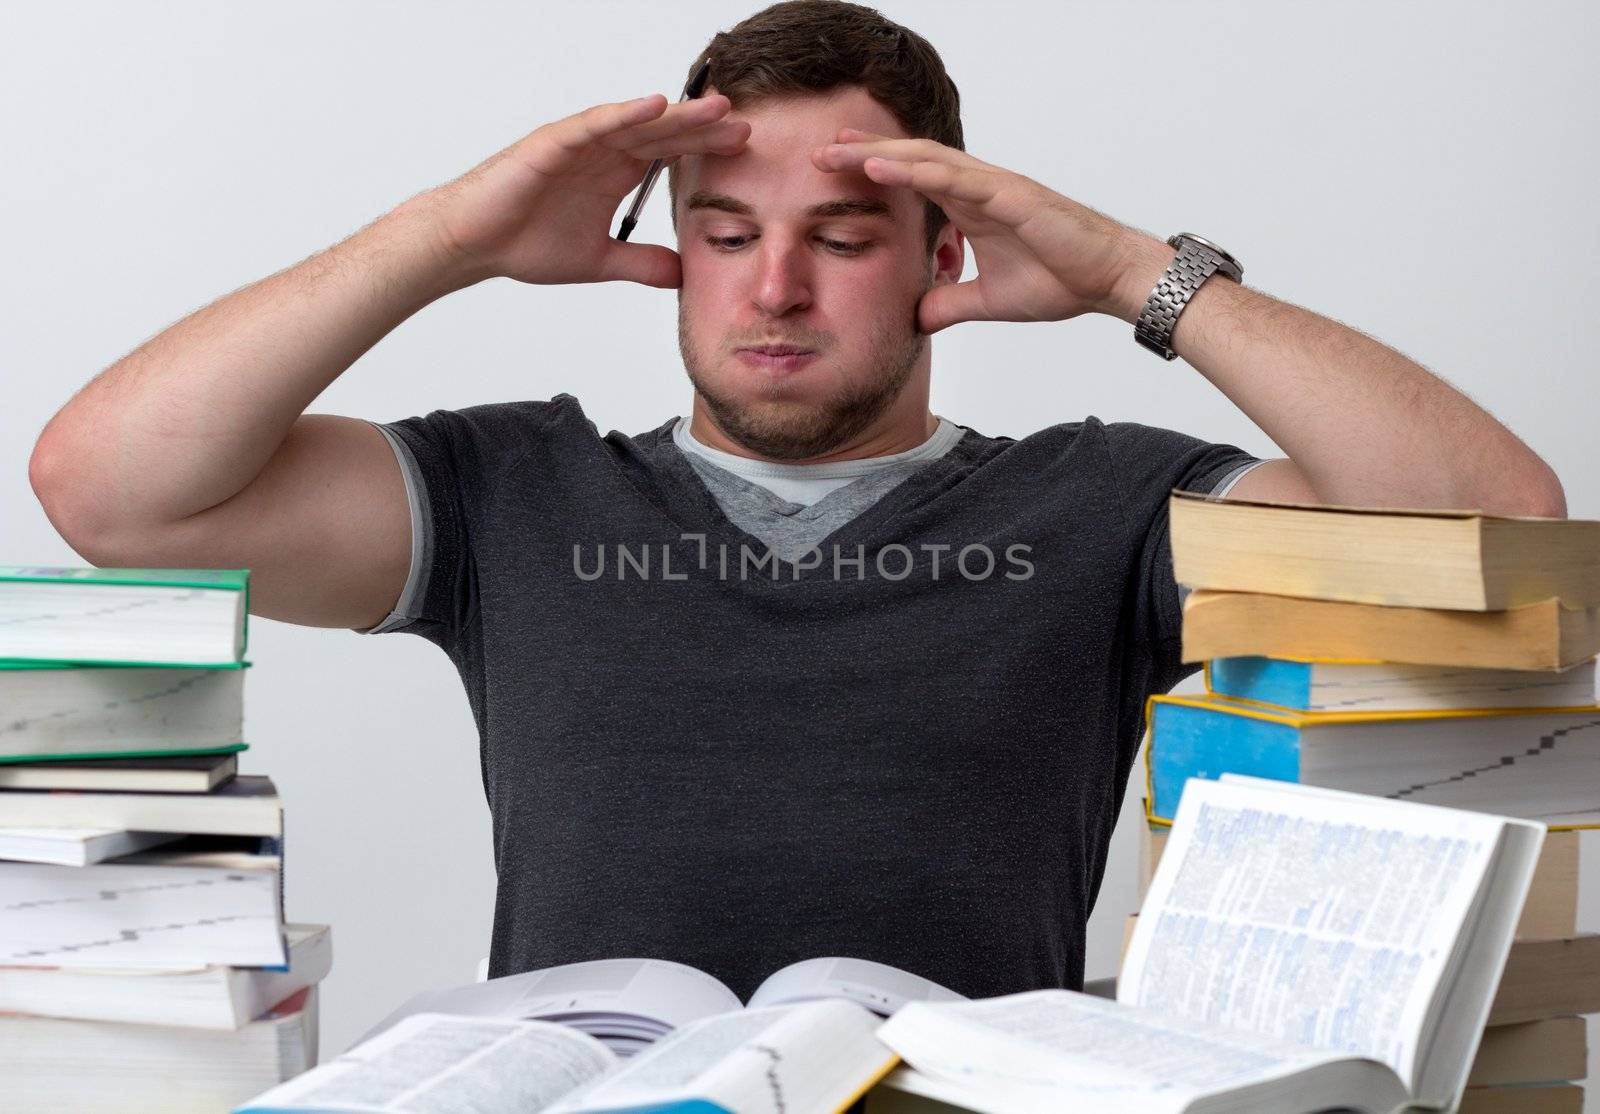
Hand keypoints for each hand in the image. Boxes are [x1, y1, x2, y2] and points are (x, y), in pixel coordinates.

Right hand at [411, 94, 749, 288]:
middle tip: (744, 123)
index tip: (744, 149)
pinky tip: (654, 106)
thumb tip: (681, 275)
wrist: (474, 245)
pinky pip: (593, 124)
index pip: (670, 154)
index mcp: (614, 174)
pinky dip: (623, 114)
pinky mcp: (551, 143)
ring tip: (713, 108)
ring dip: (675, 115)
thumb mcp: (599, 260)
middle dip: (703, 128)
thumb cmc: (523, 242)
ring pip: (635, 123)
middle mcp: (601, 152)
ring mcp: (578, 144)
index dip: (705, 149)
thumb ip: (641, 263)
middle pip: (662, 133)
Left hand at [812, 129, 1155, 334]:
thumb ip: (950, 304)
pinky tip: (880, 167)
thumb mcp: (989, 301)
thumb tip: (915, 320)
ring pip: (925, 161)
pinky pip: (954, 179)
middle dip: (864, 154)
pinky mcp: (1009, 196)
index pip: (913, 180)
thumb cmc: (1063, 279)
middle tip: (819, 151)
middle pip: (910, 161)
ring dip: (878, 154)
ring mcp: (993, 187)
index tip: (833, 172)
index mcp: (972, 206)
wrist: (1110, 279)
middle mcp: (978, 188)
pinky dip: (914, 171)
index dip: (873, 172)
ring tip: (836, 151)